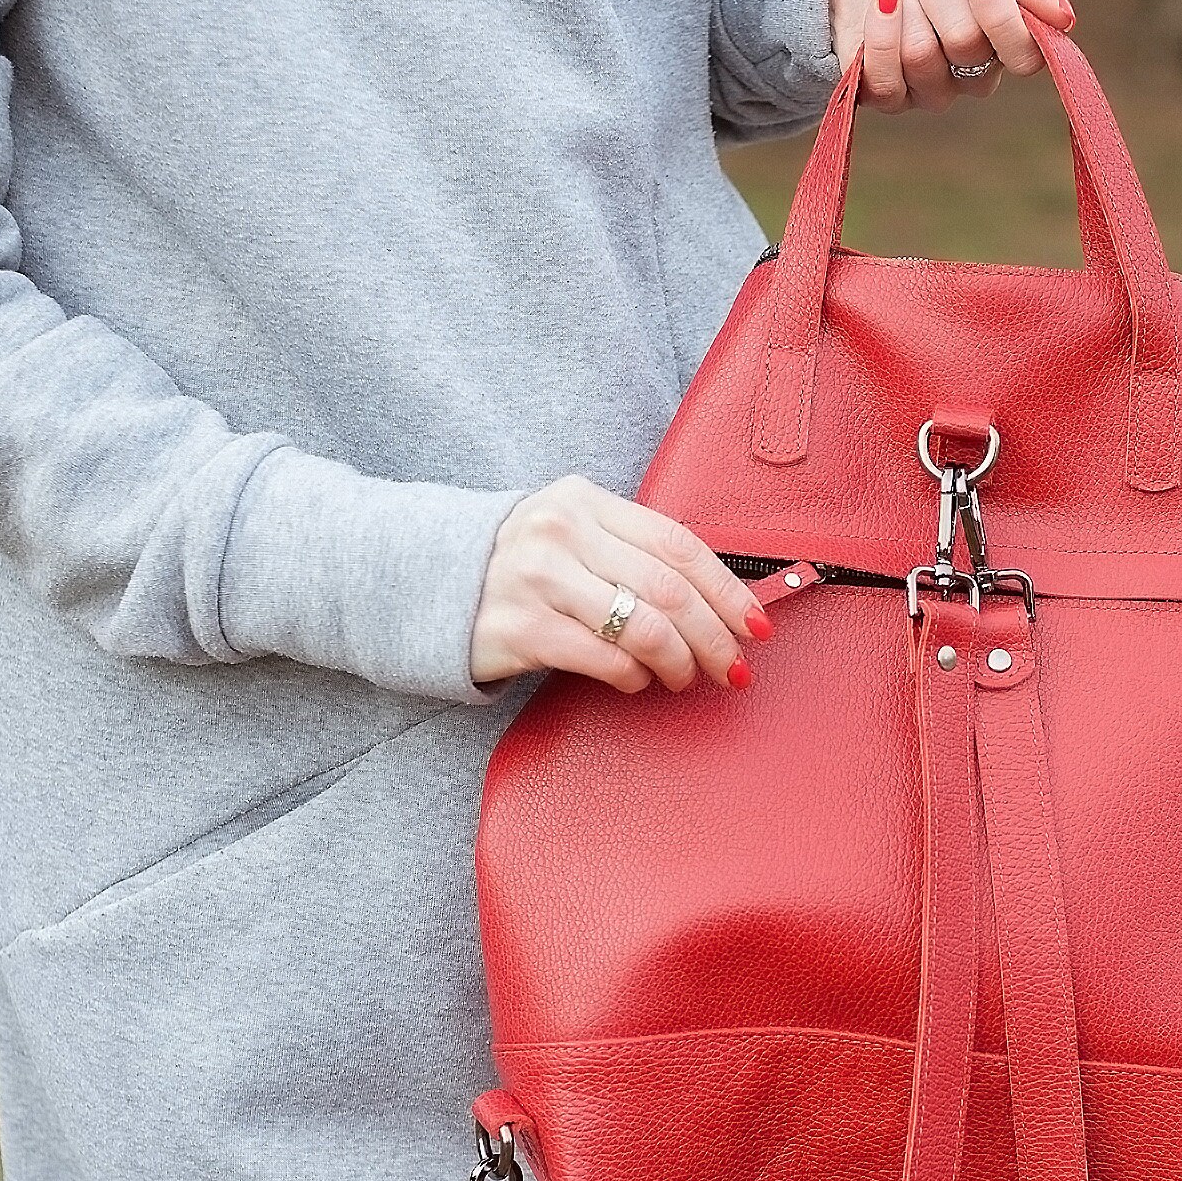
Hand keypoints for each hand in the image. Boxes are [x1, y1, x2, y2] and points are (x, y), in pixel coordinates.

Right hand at [469, 476, 767, 692]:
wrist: (425, 582)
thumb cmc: (520, 564)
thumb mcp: (571, 532)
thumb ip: (631, 550)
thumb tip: (720, 600)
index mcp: (585, 501)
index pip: (678, 544)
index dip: (727, 589)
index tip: (757, 625)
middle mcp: (561, 532)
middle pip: (669, 590)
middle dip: (715, 637)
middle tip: (734, 669)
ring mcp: (537, 579)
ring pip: (644, 628)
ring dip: (679, 663)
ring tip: (684, 678)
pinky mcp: (519, 628)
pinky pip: (604, 659)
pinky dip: (634, 677)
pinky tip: (636, 680)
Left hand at [828, 0, 1072, 114]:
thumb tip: (1064, 17)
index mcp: (1010, 39)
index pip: (1024, 56)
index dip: (999, 15)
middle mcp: (973, 73)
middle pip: (965, 44)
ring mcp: (927, 87)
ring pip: (922, 59)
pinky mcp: (881, 91)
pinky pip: (885, 81)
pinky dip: (879, 30)